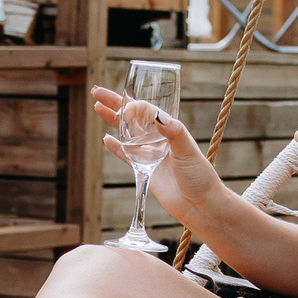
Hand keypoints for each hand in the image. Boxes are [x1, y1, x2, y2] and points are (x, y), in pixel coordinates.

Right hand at [93, 84, 221, 223]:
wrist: (200, 205)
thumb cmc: (200, 176)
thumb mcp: (188, 151)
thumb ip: (173, 132)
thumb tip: (158, 115)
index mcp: (170, 129)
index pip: (146, 110)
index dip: (132, 106)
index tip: (121, 109)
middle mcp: (158, 138)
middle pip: (132, 116)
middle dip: (115, 104)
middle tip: (97, 92)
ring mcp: (150, 153)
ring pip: (127, 132)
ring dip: (113, 121)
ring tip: (98, 107)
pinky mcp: (144, 169)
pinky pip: (126, 155)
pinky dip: (116, 147)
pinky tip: (106, 138)